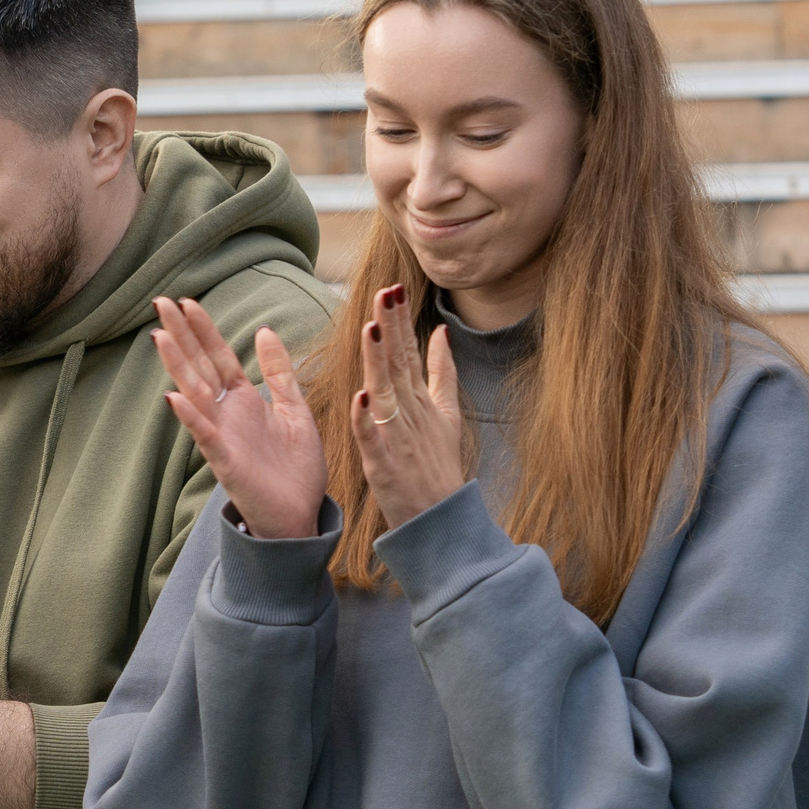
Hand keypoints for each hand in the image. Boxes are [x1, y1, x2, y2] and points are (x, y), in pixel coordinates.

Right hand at [151, 296, 323, 539]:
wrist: (300, 516)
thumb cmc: (295, 470)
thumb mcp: (295, 410)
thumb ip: (279, 373)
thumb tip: (265, 330)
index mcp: (244, 400)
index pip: (218, 356)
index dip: (204, 329)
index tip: (186, 300)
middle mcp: (227, 414)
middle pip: (199, 366)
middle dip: (181, 335)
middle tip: (160, 302)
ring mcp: (222, 436)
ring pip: (195, 393)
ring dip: (177, 366)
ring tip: (159, 337)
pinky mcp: (225, 462)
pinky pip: (205, 436)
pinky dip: (191, 417)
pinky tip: (174, 397)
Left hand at [351, 284, 467, 528]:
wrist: (442, 519)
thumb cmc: (438, 465)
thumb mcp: (447, 414)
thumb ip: (442, 372)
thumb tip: (441, 333)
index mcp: (421, 400)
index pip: (409, 353)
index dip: (401, 322)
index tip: (394, 288)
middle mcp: (411, 413)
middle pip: (399, 364)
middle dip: (392, 328)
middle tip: (387, 292)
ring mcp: (399, 437)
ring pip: (386, 393)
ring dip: (379, 361)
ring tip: (372, 329)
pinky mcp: (385, 463)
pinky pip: (373, 437)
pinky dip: (366, 418)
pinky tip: (361, 396)